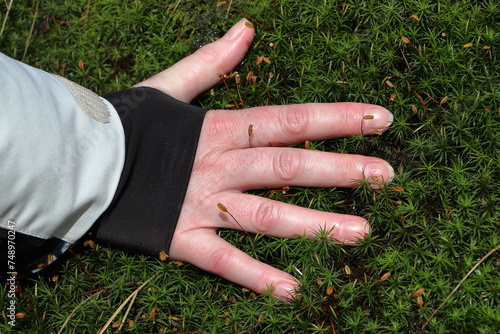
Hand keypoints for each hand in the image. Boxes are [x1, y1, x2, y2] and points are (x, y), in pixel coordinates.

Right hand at [135, 19, 393, 299]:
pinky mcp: (181, 237)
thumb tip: (246, 30)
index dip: (337, 119)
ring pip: (267, 215)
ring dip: (316, 225)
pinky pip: (223, 261)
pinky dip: (256, 277)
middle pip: (289, 166)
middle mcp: (219, 166)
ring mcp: (202, 204)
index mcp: (220, 128)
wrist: (79, 159)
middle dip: (341, 171)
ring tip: (362, 233)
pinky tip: (293, 291)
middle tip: (388, 176)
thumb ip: (212, 62)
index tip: (381, 120)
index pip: (290, 119)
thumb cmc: (129, 124)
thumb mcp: (171, 86)